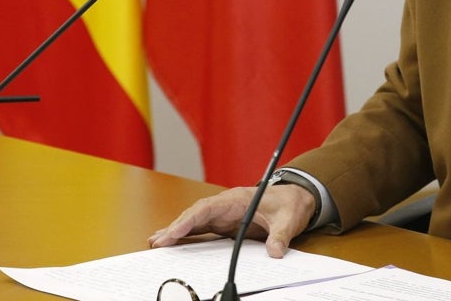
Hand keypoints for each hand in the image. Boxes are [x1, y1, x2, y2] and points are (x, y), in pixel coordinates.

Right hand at [148, 183, 317, 257]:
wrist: (294, 199)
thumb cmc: (289, 205)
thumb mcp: (289, 219)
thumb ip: (281, 235)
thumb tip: (276, 252)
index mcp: (237, 199)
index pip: (208, 207)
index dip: (190, 219)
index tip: (174, 231)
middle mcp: (225, 205)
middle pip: (196, 214)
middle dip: (176, 227)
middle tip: (157, 242)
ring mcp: (223, 214)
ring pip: (195, 221)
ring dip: (176, 232)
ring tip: (156, 243)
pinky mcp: (224, 224)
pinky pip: (201, 229)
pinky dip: (185, 235)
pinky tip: (171, 243)